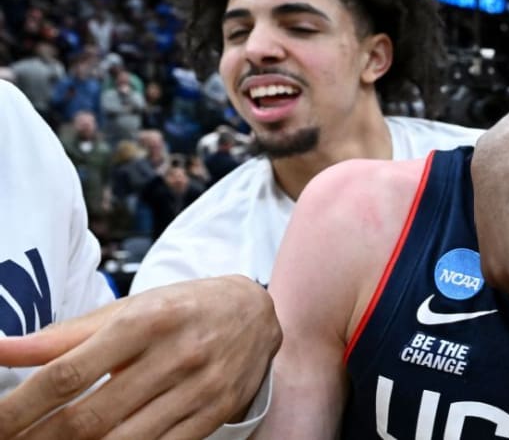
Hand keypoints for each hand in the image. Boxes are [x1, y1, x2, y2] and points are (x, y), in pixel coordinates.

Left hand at [0, 275, 279, 438]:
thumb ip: (65, 334)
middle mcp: (173, 355)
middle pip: (88, 417)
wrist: (257, 313)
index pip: (67, 374)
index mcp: (144, 321)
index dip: (21, 407)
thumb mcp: (128, 309)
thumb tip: (2, 348)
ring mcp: (197, 389)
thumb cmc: (183, 308)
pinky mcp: (213, 415)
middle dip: (38, 438)